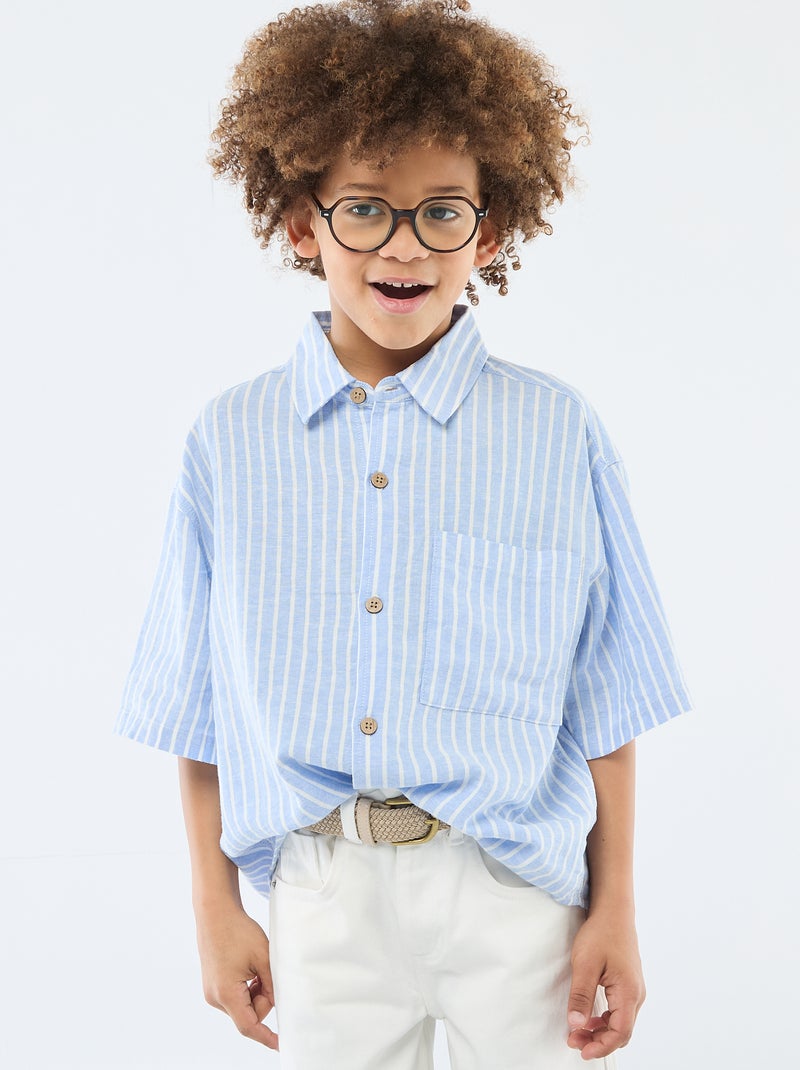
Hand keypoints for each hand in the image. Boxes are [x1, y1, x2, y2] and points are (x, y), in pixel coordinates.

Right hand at [195, 904, 278, 1049]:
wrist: (215, 913)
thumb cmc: (237, 931)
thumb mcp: (263, 956)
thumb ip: (272, 983)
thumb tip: (279, 1002)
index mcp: (227, 993)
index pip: (249, 1026)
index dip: (266, 1037)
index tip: (280, 1044)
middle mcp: (215, 998)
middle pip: (248, 1014)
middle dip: (264, 998)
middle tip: (267, 973)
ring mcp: (212, 992)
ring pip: (243, 1005)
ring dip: (255, 992)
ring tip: (256, 966)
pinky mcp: (212, 986)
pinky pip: (235, 997)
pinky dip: (247, 988)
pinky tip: (248, 968)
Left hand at [566, 908, 644, 1060]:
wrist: (613, 912)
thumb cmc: (601, 933)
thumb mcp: (585, 964)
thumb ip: (581, 996)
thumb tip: (576, 1024)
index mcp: (629, 991)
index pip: (620, 1032)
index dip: (601, 1046)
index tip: (582, 1050)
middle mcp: (636, 994)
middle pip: (621, 1031)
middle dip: (598, 1041)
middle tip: (574, 1040)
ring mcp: (634, 989)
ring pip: (621, 1022)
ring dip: (601, 1031)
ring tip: (578, 1031)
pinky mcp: (628, 984)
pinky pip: (620, 1011)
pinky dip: (605, 1020)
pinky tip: (589, 1017)